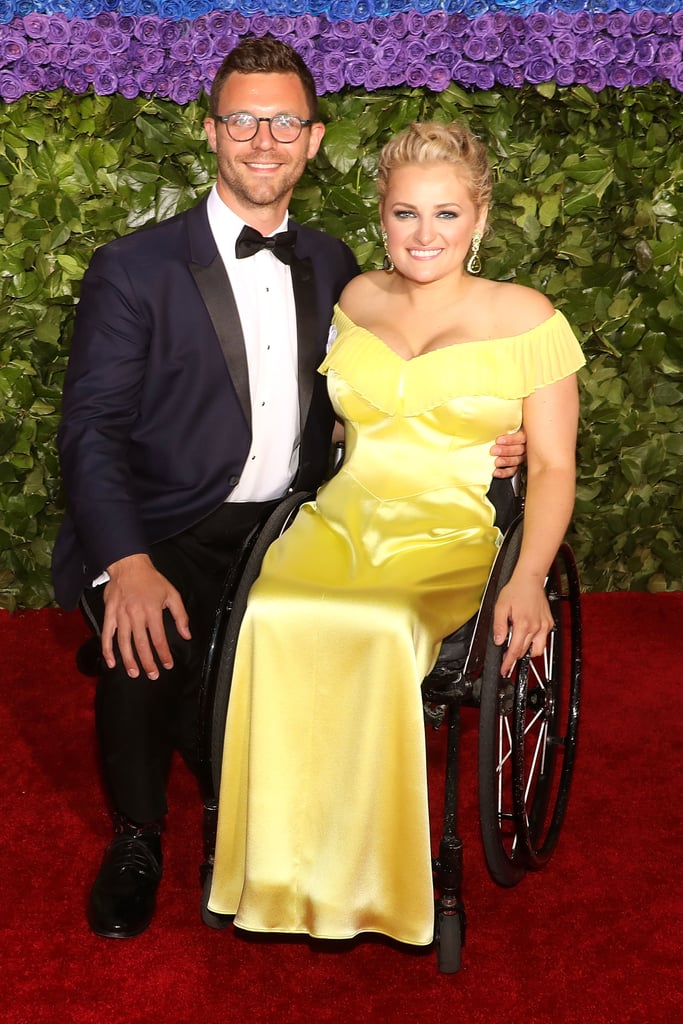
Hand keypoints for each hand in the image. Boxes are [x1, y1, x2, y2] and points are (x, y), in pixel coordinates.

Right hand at [101, 554, 190, 679]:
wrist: (128, 565)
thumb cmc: (152, 580)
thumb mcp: (172, 593)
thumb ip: (180, 615)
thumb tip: (186, 634)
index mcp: (152, 610)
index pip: (159, 638)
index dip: (163, 653)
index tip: (167, 665)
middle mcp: (136, 614)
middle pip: (141, 644)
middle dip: (148, 662)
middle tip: (153, 675)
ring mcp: (120, 615)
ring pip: (124, 643)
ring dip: (129, 660)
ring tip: (134, 673)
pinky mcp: (109, 614)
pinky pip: (107, 635)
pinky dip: (107, 650)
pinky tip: (111, 662)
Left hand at [491, 428, 526, 478]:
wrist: (504, 440)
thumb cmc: (508, 430)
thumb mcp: (509, 425)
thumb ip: (504, 423)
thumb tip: (493, 416)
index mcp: (525, 434)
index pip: (521, 437)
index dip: (510, 439)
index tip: (498, 440)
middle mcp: (525, 446)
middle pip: (519, 449)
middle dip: (505, 451)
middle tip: (493, 451)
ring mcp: (521, 457)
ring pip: (516, 460)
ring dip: (506, 461)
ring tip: (496, 462)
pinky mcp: (516, 466)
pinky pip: (512, 470)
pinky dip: (504, 472)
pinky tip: (496, 472)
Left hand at [492, 575, 553, 677]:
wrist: (530, 580)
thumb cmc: (515, 591)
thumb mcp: (500, 607)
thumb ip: (499, 626)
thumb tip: (499, 641)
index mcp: (523, 625)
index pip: (515, 650)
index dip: (508, 662)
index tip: (504, 670)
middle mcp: (536, 627)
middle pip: (524, 651)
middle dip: (514, 656)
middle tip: (507, 655)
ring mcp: (544, 626)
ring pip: (537, 649)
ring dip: (527, 651)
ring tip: (518, 644)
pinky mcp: (549, 623)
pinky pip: (543, 640)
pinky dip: (535, 642)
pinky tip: (527, 635)